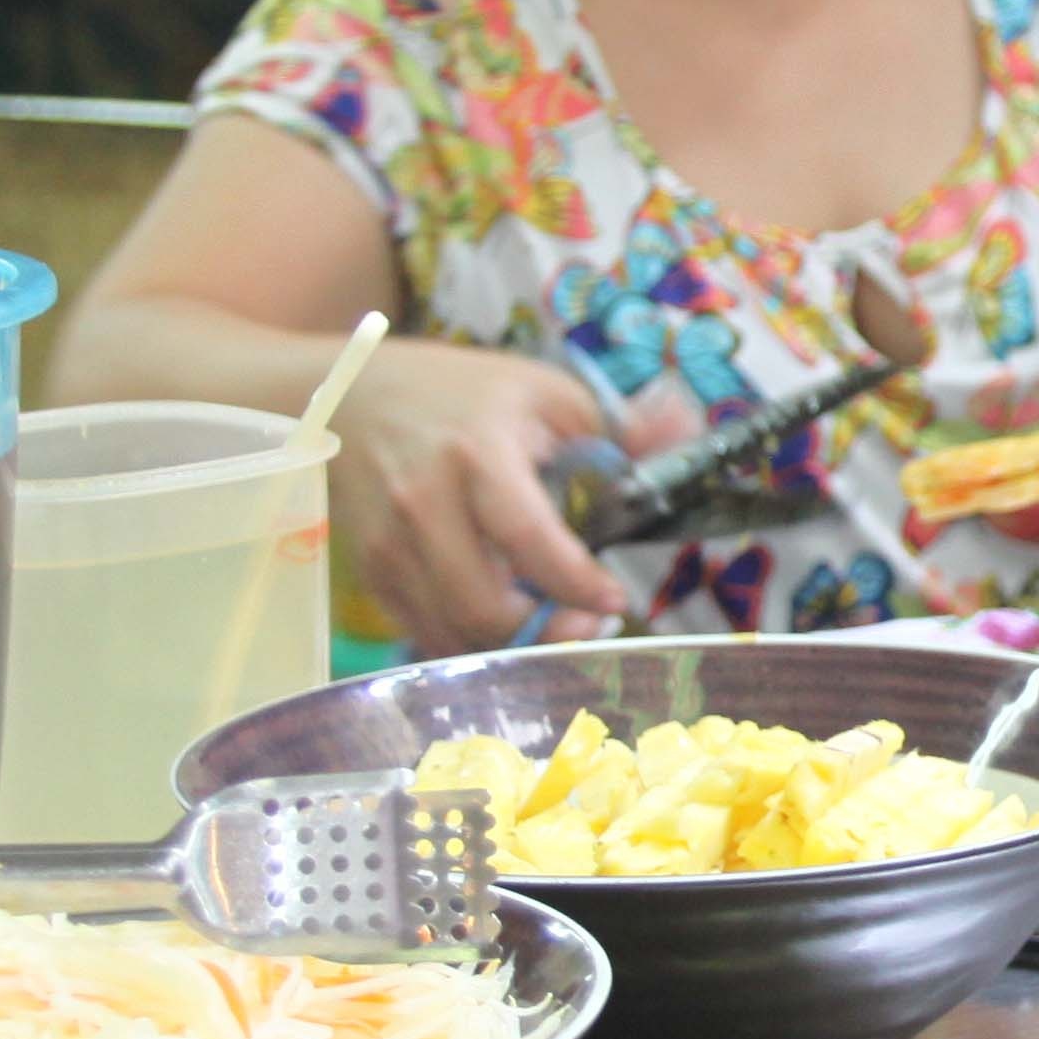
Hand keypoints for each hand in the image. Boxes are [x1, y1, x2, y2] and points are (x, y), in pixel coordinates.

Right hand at [326, 337, 636, 653]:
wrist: (352, 397)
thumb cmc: (464, 396)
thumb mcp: (546, 394)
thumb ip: (618, 428)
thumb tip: (686, 430)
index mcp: (476, 454)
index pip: (527, 537)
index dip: (575, 582)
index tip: (614, 600)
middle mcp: (423, 504)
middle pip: (483, 606)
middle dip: (545, 630)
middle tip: (586, 623)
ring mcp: (389, 545)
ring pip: (453, 632)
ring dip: (509, 643)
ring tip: (548, 621)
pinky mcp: (372, 573)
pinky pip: (426, 633)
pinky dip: (470, 641)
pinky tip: (502, 619)